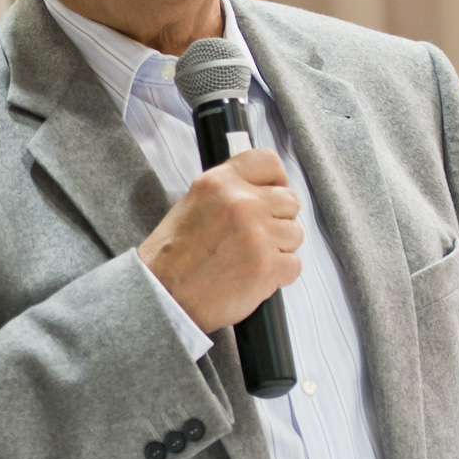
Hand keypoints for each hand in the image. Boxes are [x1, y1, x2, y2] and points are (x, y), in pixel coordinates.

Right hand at [138, 151, 302, 332]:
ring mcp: (257, 234)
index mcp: (220, 182)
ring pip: (295, 234)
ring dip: (279, 248)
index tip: (274, 193)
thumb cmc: (173, 257)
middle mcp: (241, 203)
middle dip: (278, 220)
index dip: (276, 180)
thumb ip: (229, 191)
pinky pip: (294, 264)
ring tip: (250, 258)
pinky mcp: (267, 266)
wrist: (163, 296)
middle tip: (256, 236)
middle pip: (290, 201)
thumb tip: (262, 189)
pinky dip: (280, 274)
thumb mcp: (193, 203)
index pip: (269, 162)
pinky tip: (254, 275)